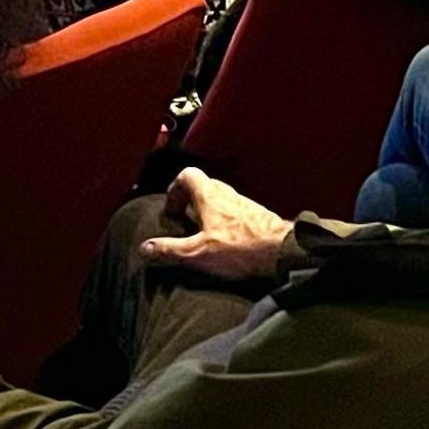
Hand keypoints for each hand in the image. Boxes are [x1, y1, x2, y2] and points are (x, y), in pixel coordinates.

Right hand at [139, 168, 298, 281]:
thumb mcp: (199, 253)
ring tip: (203, 233)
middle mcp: (227, 194)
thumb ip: (171, 250)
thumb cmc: (241, 248)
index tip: (172, 210)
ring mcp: (244, 203)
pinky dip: (224, 220)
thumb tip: (145, 248)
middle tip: (184, 221)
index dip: (174, 189)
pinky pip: (234, 211)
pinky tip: (225, 241)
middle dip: (190, 201)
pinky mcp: (257, 216)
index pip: (187, 175)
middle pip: (203, 185)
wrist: (283, 252)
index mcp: (210, 195)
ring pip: (219, 198)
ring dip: (208, 210)